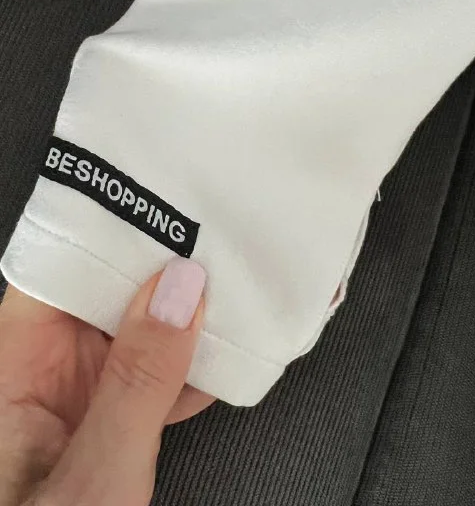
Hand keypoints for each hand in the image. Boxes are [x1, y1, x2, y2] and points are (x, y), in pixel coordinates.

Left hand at [0, 257, 213, 504]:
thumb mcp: (97, 476)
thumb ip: (138, 383)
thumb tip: (180, 291)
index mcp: (11, 369)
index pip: (59, 271)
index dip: (112, 237)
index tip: (170, 218)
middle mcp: (39, 373)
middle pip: (101, 293)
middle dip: (158, 272)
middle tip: (218, 251)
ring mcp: (75, 399)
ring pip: (134, 332)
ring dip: (183, 320)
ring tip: (234, 297)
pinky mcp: (105, 424)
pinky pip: (151, 374)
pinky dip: (189, 366)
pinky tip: (225, 356)